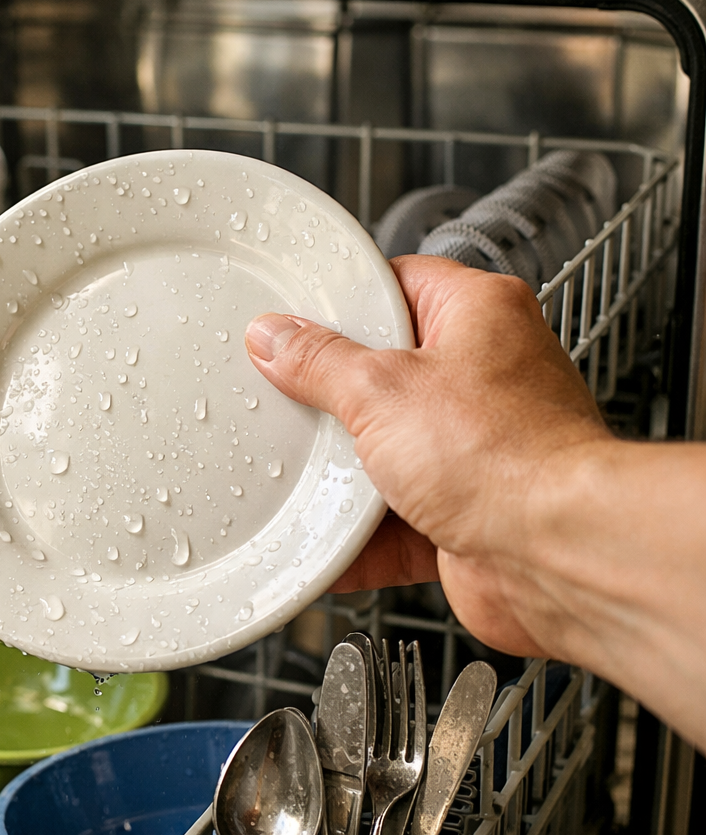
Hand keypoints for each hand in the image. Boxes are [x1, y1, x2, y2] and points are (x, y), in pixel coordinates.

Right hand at [244, 254, 610, 659]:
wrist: (558, 552)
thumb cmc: (508, 455)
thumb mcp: (381, 389)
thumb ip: (319, 361)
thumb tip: (277, 337)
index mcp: (479, 314)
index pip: (397, 283)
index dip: (345, 301)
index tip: (295, 323)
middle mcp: (487, 376)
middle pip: (384, 374)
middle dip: (336, 402)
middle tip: (295, 403)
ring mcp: (479, 448)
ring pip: (388, 452)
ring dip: (345, 476)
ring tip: (309, 476)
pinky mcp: (469, 513)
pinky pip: (395, 521)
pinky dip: (358, 537)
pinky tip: (323, 542)